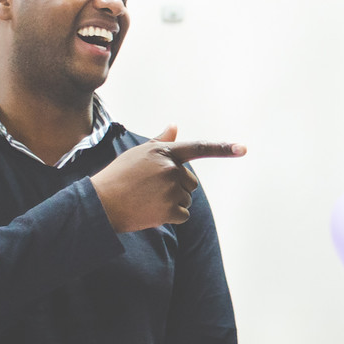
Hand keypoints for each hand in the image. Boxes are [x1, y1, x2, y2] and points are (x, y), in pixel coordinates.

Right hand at [91, 124, 245, 232]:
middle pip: (190, 182)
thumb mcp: (137, 154)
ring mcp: (171, 189)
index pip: (198, 148)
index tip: (243, 148)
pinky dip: (171, 216)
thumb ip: (160, 142)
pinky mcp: (170, 209)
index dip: (223, 148)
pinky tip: (151, 212)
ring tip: (147, 200)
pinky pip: (184, 214)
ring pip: (187, 199)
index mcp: (163, 152)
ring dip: (172, 202)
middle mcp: (170, 168)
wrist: (100, 205)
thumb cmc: (118, 177)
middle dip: (176, 187)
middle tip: (149, 189)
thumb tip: (175, 126)